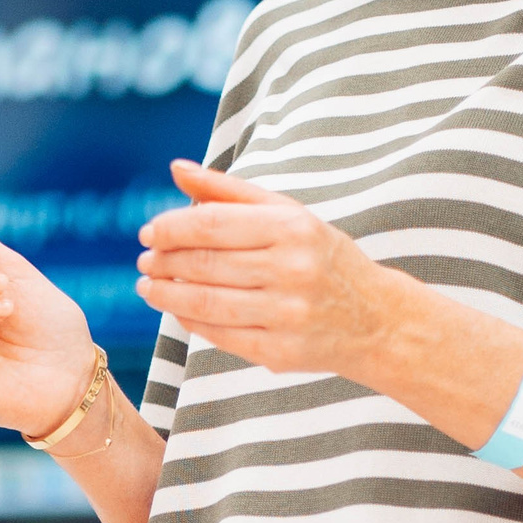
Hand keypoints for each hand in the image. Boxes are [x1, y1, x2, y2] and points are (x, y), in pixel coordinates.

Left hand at [134, 159, 403, 376]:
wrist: (378, 320)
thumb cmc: (321, 256)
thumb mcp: (287, 213)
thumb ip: (228, 191)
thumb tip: (175, 168)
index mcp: (291, 228)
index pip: (211, 224)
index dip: (170, 229)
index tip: (147, 233)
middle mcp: (292, 271)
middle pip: (204, 264)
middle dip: (163, 262)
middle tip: (144, 261)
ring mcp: (287, 315)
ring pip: (206, 302)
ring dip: (165, 294)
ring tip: (147, 286)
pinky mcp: (282, 353)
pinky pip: (220, 335)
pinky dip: (190, 320)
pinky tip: (176, 309)